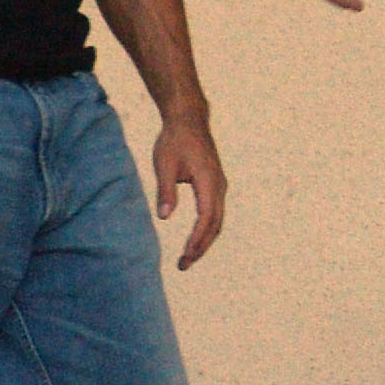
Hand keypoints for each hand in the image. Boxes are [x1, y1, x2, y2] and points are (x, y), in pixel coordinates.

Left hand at [151, 114, 226, 268]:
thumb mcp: (164, 164)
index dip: (197, 241)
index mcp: (209, 182)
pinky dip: (206, 229)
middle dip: (201, 247)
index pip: (206, 219)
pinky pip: (214, 213)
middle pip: (215, 225)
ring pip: (217, 221)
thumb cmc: (174, 140)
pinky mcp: (215, 184)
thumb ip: (165, 191)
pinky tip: (194, 238)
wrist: (188, 119)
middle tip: (183, 265)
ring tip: (188, 257)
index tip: (185, 257)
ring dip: (204, 240)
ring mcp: (220, 185)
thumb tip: (164, 217)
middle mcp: (219, 186)